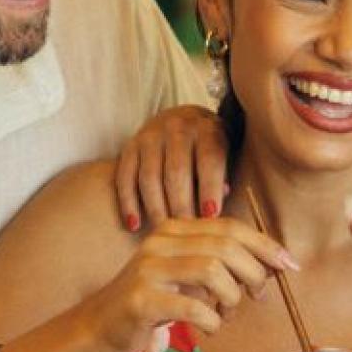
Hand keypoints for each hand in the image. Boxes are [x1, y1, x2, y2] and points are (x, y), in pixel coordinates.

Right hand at [81, 216, 297, 351]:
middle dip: (254, 272)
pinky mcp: (141, 299)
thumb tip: (275, 263)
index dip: (265, 245)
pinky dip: (212, 320)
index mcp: (175, 229)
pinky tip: (210, 327)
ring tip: (228, 313)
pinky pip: (193, 307)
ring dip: (232, 297)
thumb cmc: (155, 300)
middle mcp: (160, 241)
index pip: (230, 227)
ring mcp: (148, 269)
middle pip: (225, 247)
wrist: (101, 324)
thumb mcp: (188, 273)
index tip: (289, 264)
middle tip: (258, 295)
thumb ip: (222, 262)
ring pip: (213, 272)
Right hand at [111, 105, 231, 229]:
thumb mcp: (226, 154)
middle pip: (176, 172)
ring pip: (149, 177)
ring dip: (156, 209)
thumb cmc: (210, 148)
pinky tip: (134, 225)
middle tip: (187, 232)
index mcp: (207, 130)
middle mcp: (177, 129)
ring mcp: (150, 136)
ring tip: (164, 232)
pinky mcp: (130, 147)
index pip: (209, 160)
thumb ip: (222, 179)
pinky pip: (124, 177)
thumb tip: (211, 211)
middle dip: (182, 206)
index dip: (210, 189)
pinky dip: (128, 203)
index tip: (211, 216)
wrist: (185, 119)